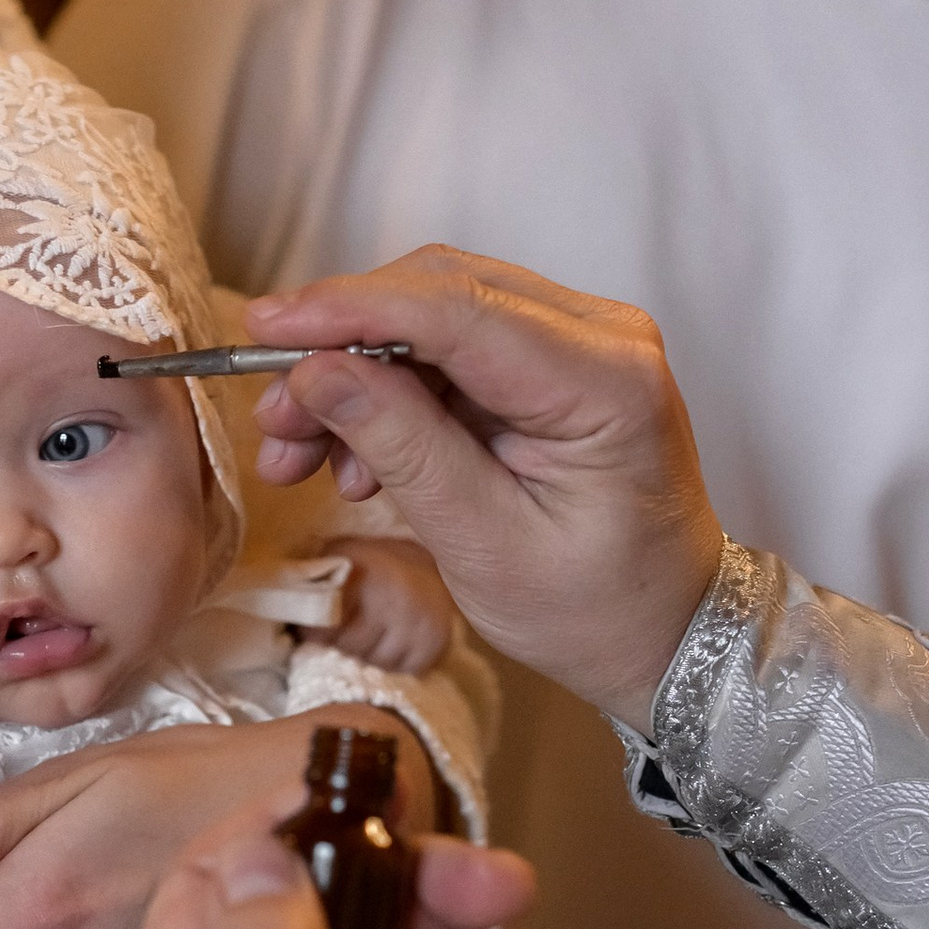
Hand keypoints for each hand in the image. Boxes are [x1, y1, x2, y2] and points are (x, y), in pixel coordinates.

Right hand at [245, 250, 724, 732]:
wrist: (666, 633)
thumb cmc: (596, 609)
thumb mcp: (485, 545)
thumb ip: (403, 447)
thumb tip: (317, 372)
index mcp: (605, 382)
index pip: (456, 310)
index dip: (348, 311)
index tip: (263, 329)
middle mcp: (603, 337)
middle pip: (439, 295)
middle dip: (340, 348)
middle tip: (272, 418)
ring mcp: (580, 341)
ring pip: (434, 317)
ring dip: (356, 375)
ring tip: (297, 453)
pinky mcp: (554, 360)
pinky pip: (451, 349)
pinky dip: (392, 394)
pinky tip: (356, 461)